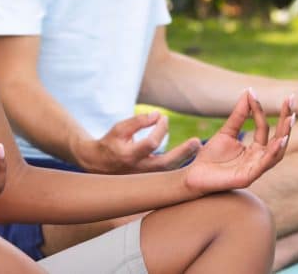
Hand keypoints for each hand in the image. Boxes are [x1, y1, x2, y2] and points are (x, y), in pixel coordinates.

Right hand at [74, 111, 200, 173]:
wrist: (99, 165)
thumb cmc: (110, 143)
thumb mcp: (120, 129)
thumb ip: (138, 121)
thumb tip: (158, 115)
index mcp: (129, 156)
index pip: (151, 143)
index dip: (160, 128)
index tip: (163, 118)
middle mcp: (139, 170)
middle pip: (166, 164)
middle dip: (183, 152)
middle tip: (198, 142)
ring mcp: (145, 179)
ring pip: (170, 172)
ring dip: (185, 159)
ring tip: (198, 147)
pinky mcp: (150, 182)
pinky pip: (168, 175)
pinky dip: (180, 164)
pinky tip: (190, 154)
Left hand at [184, 89, 292, 194]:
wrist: (194, 175)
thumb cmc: (211, 156)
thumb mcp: (226, 131)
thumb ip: (239, 115)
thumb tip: (249, 91)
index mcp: (255, 149)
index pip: (264, 127)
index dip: (259, 110)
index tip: (253, 93)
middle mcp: (259, 159)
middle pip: (279, 138)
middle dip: (286, 120)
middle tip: (291, 99)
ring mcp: (256, 169)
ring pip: (276, 153)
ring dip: (285, 135)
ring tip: (290, 118)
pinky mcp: (248, 178)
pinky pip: (264, 165)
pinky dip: (273, 152)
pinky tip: (280, 140)